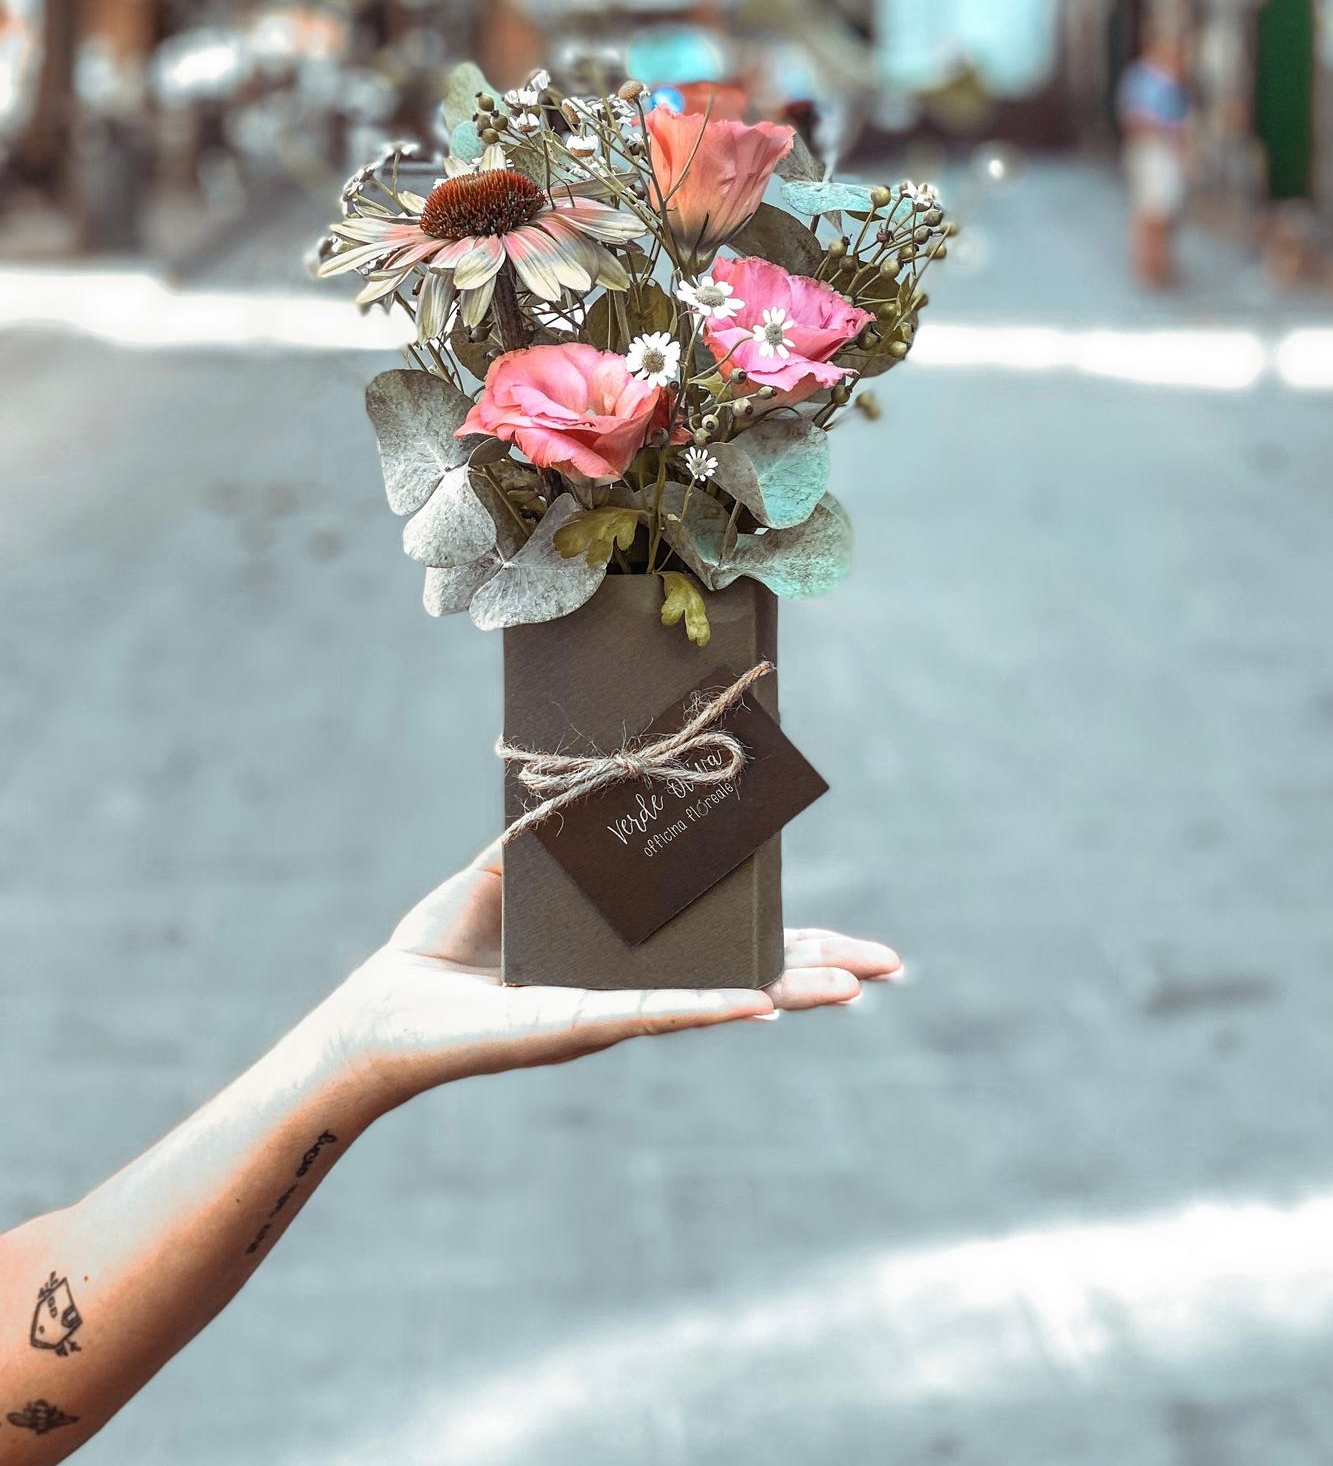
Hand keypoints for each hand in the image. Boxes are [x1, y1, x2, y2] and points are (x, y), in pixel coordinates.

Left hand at [327, 841, 901, 1109]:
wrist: (379, 1012)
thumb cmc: (438, 948)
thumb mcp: (505, 869)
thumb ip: (551, 828)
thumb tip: (592, 768)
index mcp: (626, 958)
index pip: (725, 948)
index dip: (788, 940)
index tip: (848, 940)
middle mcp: (632, 991)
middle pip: (747, 979)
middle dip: (819, 973)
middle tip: (890, 967)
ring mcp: (612, 1014)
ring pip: (719, 1001)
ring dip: (788, 992)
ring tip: (855, 988)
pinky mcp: (575, 1028)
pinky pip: (653, 1012)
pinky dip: (707, 1007)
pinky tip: (757, 1004)